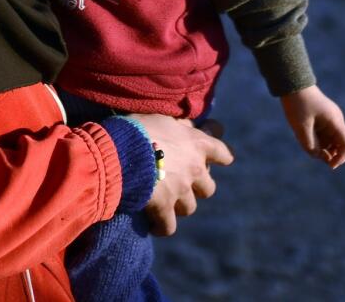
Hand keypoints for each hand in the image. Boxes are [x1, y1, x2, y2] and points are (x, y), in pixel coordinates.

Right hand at [130, 113, 233, 235]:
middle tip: (183, 184)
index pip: (223, 153)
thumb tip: (187, 126)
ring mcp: (181, 190)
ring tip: (166, 202)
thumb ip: (179, 126)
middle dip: (198, 188)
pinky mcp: (163, 208)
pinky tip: (154, 225)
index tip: (223, 160)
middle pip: (208, 188)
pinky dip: (162, 227)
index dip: (222, 157)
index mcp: (197, 144)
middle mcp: (195, 169)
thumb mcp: (164, 117)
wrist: (121, 151)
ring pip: (189, 208)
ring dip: (179, 206)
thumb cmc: (140, 129)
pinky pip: (168, 227)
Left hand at [280, 85, 344, 168]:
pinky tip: (310, 142)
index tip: (331, 165)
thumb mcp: (301, 128)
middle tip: (326, 163)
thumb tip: (320, 157)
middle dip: (336, 154)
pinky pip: (327, 134)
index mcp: (334, 121)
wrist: (293, 84)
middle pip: (342, 142)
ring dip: (327, 148)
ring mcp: (331, 118)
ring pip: (334, 139)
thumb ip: (310, 146)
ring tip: (313, 150)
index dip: (342, 157)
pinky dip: (322, 141)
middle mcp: (336, 120)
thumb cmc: (297, 105)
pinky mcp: (324, 118)